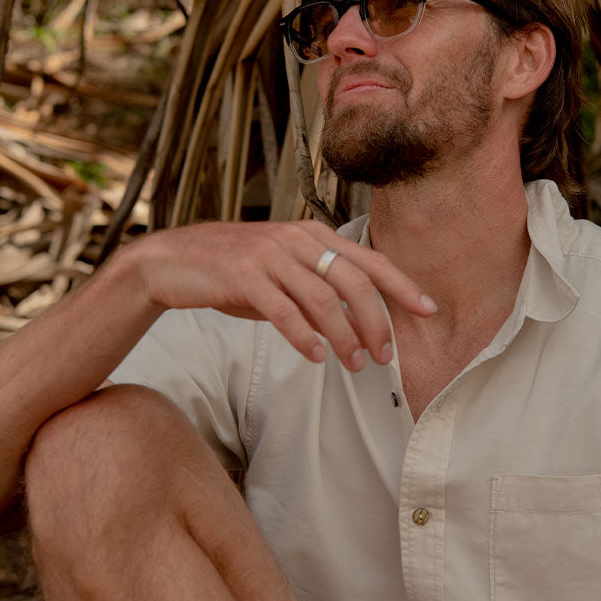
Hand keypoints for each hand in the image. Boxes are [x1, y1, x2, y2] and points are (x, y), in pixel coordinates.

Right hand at [132, 219, 436, 371]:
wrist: (172, 262)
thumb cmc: (234, 273)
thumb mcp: (283, 275)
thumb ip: (319, 291)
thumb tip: (357, 325)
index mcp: (312, 235)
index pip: (370, 261)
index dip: (403, 286)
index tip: (429, 310)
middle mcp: (296, 239)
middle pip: (354, 282)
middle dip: (377, 322)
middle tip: (386, 356)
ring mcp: (269, 254)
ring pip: (323, 299)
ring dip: (345, 337)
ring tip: (356, 365)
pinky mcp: (242, 274)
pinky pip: (283, 310)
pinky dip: (304, 336)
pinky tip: (317, 357)